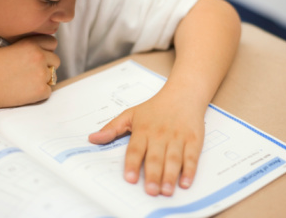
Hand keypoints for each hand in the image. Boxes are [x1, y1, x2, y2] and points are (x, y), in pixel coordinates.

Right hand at [0, 34, 59, 109]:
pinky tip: (26, 92)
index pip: (52, 42)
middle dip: (47, 65)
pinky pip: (49, 91)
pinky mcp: (41, 90)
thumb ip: (23, 45)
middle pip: (56, 60)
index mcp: (31, 44)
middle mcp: (39, 57)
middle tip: (33, 72)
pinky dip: (40, 92)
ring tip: (27, 82)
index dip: (47, 49)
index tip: (41, 54)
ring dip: (44, 79)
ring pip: (53, 76)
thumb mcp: (5, 47)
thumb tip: (33, 47)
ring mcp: (42, 74)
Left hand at [88, 92, 204, 195]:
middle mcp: (160, 134)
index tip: (129, 178)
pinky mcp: (193, 140)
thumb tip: (92, 138)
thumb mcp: (131, 114)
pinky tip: (185, 182)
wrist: (184, 94)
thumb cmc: (155, 107)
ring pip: (173, 159)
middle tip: (150, 191)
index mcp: (143, 129)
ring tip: (166, 191)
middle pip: (155, 157)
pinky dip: (190, 170)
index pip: (135, 149)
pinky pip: (192, 157)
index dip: (132, 164)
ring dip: (170, 176)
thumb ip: (112, 128)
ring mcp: (177, 137)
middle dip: (153, 175)